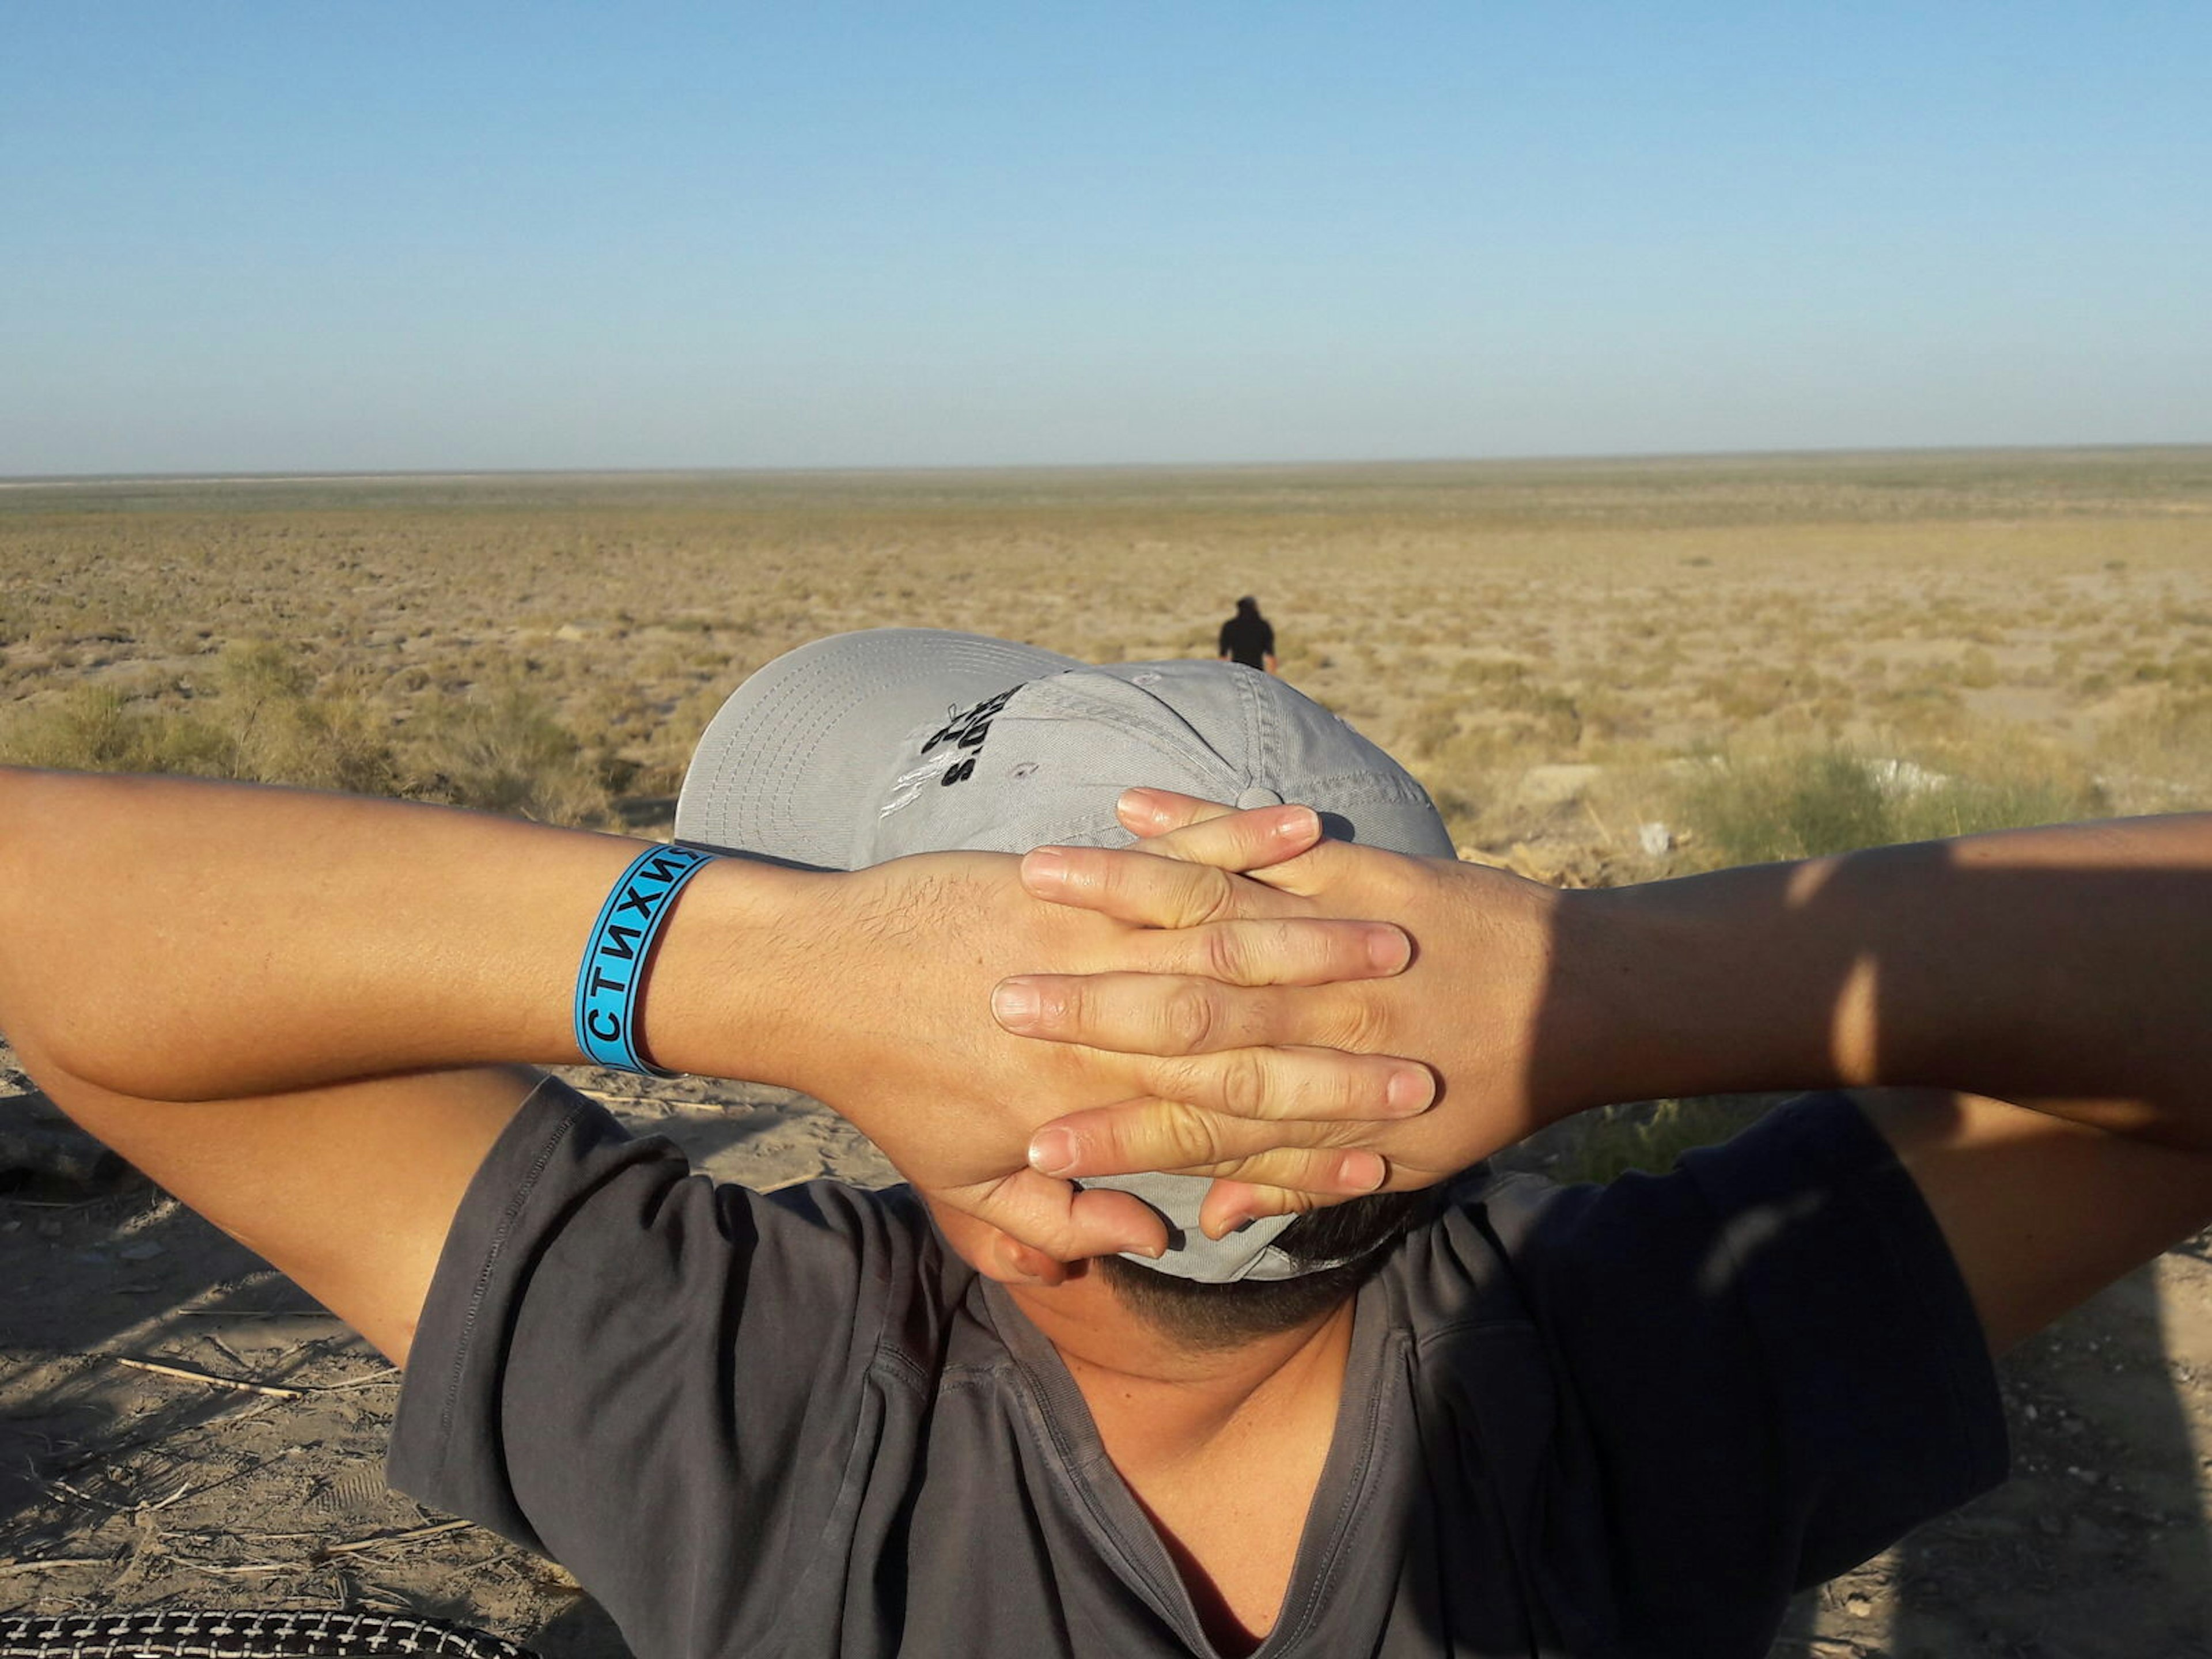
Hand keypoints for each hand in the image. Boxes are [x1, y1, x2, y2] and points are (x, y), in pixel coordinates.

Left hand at [747, 806, 1431, 1258]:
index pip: (1230, 1126)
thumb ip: (1052, 1233)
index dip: (1318, 1137)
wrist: (816, 981)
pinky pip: (1175, 861)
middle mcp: (1108, 1028)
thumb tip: (1147, 1245)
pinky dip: (1245, 839)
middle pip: (1253, 1032)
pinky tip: (1313, 829)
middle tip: (1431, 1048)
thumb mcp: (962, 1187)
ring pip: (1230, 941)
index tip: (1395, 1136)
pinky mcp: (1072, 882)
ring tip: (1400, 942)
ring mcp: (1092, 943)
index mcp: (1090, 1108)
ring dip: (1322, 941)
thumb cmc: (890, 1086)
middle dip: (1349, 1044)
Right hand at [1000, 790, 1585, 1219]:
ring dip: (1115, 896)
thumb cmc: (1486, 1089)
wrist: (1582, 1001)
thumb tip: (1205, 1217)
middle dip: (1081, 1011)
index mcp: (1317, 1097)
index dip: (1111, 1139)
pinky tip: (1128, 806)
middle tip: (993, 1006)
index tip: (1030, 1143)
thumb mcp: (1402, 1163)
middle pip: (1179, 1021)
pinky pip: (1259, 844)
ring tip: (1033, 882)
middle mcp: (1312, 1022)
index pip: (1192, 1126)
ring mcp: (1329, 939)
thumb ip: (1293, 1181)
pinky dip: (1195, 822)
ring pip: (1208, 918)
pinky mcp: (1354, 873)